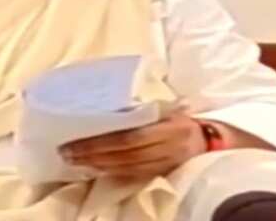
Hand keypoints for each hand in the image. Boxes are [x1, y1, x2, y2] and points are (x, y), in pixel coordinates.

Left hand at [58, 112, 206, 179]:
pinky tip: (94, 169)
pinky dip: (111, 172)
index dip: (102, 141)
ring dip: (98, 165)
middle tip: (66, 152)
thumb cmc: (180, 117)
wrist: (209, 140)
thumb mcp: (167, 107)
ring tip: (74, 161)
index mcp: (167, 125)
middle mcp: (166, 146)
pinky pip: (133, 175)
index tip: (76, 138)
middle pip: (124, 153)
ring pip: (127, 167)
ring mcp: (164, 162)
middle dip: (93, 153)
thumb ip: (143, 108)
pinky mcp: (161, 172)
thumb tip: (109, 101)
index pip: (130, 137)